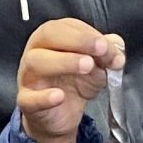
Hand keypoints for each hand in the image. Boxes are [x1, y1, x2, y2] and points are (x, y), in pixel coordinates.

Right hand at [17, 18, 123, 142]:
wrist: (60, 116)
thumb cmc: (73, 84)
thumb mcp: (96, 66)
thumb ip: (106, 53)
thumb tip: (116, 45)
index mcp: (52, 38)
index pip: (67, 26)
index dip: (89, 34)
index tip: (108, 45)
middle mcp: (36, 52)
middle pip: (48, 35)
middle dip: (77, 40)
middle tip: (100, 49)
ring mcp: (28, 76)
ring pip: (36, 62)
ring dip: (63, 61)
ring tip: (87, 66)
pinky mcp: (26, 101)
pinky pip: (29, 98)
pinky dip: (44, 97)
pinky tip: (59, 96)